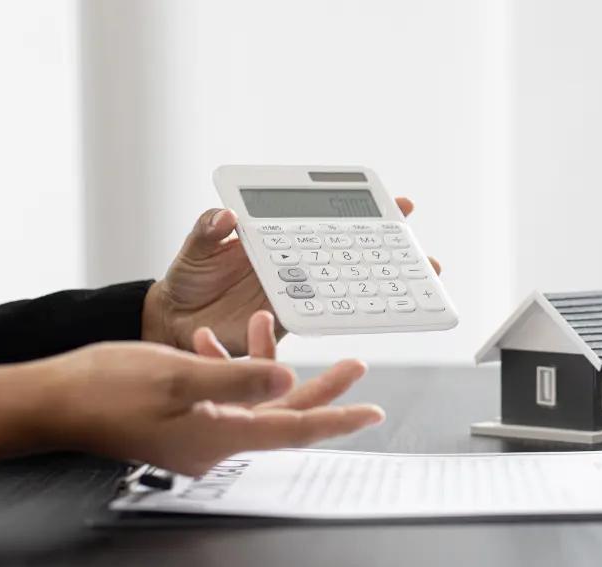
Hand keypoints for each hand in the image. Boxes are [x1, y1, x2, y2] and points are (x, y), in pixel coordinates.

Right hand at [0, 333, 383, 475]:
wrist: (49, 402)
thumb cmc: (104, 389)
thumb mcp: (179, 374)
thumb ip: (238, 376)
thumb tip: (288, 376)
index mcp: (220, 437)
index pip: (295, 429)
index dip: (337, 417)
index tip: (372, 412)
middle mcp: (214, 442)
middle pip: (284, 415)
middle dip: (320, 388)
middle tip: (354, 365)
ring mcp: (197, 435)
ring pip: (253, 401)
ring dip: (265, 364)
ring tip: (270, 324)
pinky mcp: (180, 423)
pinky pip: (221, 398)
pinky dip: (226, 368)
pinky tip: (210, 340)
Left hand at [143, 197, 440, 354]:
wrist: (175, 326)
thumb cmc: (187, 282)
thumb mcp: (194, 249)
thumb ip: (208, 231)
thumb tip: (226, 217)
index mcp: (279, 238)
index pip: (328, 218)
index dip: (365, 210)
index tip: (401, 205)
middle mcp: (296, 263)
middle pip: (353, 252)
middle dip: (393, 251)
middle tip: (425, 253)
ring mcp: (297, 292)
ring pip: (349, 286)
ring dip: (385, 286)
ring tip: (420, 283)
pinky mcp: (290, 322)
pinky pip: (326, 316)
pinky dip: (352, 313)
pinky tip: (378, 312)